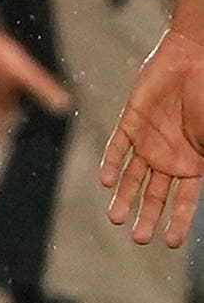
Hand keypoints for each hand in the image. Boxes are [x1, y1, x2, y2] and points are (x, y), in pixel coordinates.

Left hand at [105, 27, 203, 246]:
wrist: (195, 59)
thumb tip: (203, 180)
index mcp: (194, 163)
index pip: (184, 201)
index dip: (177, 221)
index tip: (169, 243)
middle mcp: (169, 157)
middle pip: (154, 194)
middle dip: (147, 216)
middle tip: (138, 239)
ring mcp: (148, 141)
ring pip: (131, 176)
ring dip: (124, 197)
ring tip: (117, 219)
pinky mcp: (131, 122)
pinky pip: (118, 147)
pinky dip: (112, 164)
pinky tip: (108, 182)